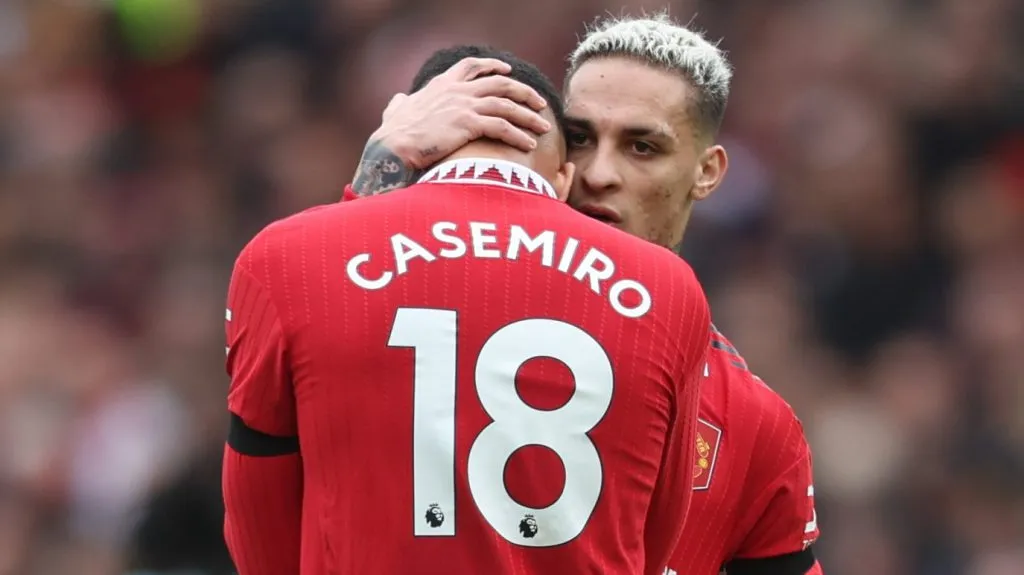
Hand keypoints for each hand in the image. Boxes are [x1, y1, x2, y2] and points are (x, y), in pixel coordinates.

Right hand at [351, 57, 551, 195]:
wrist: (393, 147)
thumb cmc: (392, 134)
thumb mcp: (395, 110)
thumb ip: (400, 103)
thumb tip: (398, 100)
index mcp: (442, 84)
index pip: (472, 66)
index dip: (493, 66)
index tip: (508, 71)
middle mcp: (457, 90)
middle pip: (500, 83)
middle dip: (524, 91)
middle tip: (540, 103)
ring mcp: (464, 105)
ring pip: (507, 105)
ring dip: (528, 116)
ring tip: (543, 127)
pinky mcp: (468, 123)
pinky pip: (502, 126)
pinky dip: (518, 135)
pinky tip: (529, 144)